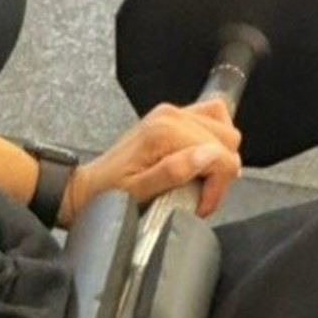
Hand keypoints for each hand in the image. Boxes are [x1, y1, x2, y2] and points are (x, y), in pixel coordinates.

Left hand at [60, 98, 241, 225]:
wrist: (88, 187)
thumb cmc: (108, 194)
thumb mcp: (139, 192)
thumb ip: (175, 172)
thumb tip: (208, 156)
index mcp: (165, 132)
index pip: (221, 154)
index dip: (217, 186)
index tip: (200, 204)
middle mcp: (171, 115)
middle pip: (228, 139)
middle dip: (220, 171)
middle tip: (198, 195)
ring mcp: (172, 113)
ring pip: (224, 127)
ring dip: (218, 157)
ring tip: (198, 180)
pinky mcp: (171, 117)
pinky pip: (211, 119)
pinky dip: (212, 142)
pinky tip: (198, 162)